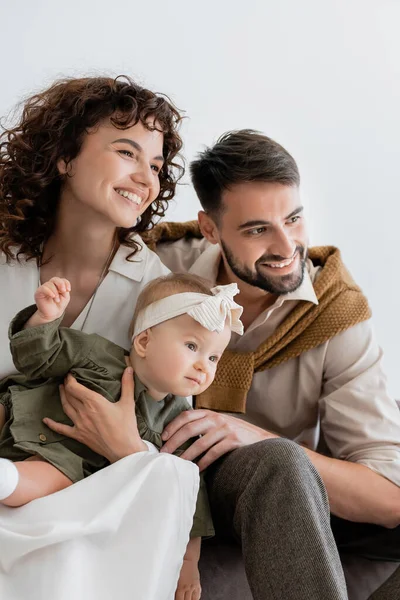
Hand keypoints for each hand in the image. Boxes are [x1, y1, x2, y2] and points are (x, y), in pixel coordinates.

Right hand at [34, 277, 70, 322]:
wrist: (53, 314)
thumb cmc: (58, 305)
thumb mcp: (65, 297)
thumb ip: (65, 290)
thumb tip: (63, 286)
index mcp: (58, 286)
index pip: (62, 280)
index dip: (66, 283)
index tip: (68, 290)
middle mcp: (50, 286)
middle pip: (55, 279)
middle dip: (61, 284)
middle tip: (63, 291)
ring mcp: (44, 288)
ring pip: (50, 284)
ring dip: (55, 292)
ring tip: (57, 300)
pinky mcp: (39, 292)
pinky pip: (43, 288)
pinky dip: (49, 291)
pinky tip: (53, 296)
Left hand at [43, 367, 146, 462]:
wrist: (124, 449)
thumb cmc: (127, 426)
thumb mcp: (128, 403)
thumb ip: (127, 384)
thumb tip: (129, 369)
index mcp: (94, 402)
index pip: (75, 387)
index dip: (70, 379)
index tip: (70, 374)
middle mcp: (84, 411)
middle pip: (69, 395)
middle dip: (66, 386)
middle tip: (66, 379)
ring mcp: (79, 424)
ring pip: (66, 407)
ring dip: (62, 397)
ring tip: (61, 390)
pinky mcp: (79, 435)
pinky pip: (62, 429)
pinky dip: (53, 424)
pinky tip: (46, 420)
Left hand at [161, 409, 277, 469]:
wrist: (259, 437)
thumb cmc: (233, 432)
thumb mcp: (217, 423)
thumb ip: (202, 424)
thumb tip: (178, 434)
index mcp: (209, 413)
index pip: (186, 416)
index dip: (173, 425)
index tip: (162, 437)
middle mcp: (216, 419)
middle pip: (189, 429)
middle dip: (174, 441)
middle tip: (165, 453)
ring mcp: (225, 429)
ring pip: (200, 443)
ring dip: (187, 455)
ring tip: (178, 464)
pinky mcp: (233, 440)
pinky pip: (214, 452)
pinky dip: (204, 462)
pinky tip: (198, 469)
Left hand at [175, 556, 200, 599]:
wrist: (189, 559)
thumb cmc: (180, 566)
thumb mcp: (175, 578)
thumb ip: (174, 588)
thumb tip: (171, 595)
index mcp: (181, 587)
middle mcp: (189, 588)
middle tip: (181, 599)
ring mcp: (194, 587)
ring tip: (187, 599)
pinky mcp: (198, 585)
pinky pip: (198, 595)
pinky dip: (195, 598)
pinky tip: (192, 598)